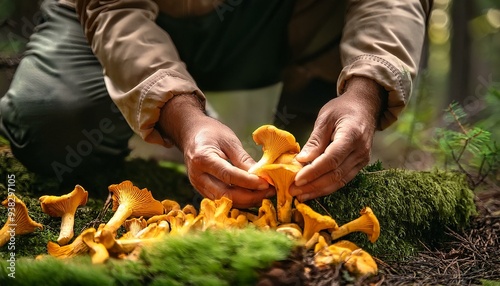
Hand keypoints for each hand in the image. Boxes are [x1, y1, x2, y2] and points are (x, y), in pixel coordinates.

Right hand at [159, 94, 272, 207]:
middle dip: (250, 196)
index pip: (228, 175)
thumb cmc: (210, 132)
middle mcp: (197, 176)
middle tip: (270, 192)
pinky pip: (222, 200)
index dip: (248, 182)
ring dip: (247, 201)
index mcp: (202, 158)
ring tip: (265, 194)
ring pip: (225, 201)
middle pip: (225, 194)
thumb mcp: (229, 140)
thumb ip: (243, 159)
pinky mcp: (203, 191)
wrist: (190, 134)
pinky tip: (253, 194)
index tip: (266, 183)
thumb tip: (261, 175)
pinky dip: (239, 200)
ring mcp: (198, 186)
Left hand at [289, 76, 385, 200]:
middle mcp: (360, 150)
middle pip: (335, 174)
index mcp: (352, 135)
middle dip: (313, 185)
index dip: (313, 171)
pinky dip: (327, 187)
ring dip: (319, 190)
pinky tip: (313, 190)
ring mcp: (362, 159)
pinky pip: (343, 179)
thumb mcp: (325, 118)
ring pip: (340, 181)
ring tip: (300, 195)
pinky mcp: (360, 164)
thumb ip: (315, 140)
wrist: (365, 107)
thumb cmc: (343, 109)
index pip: (331, 159)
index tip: (297, 179)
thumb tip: (301, 160)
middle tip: (293, 191)